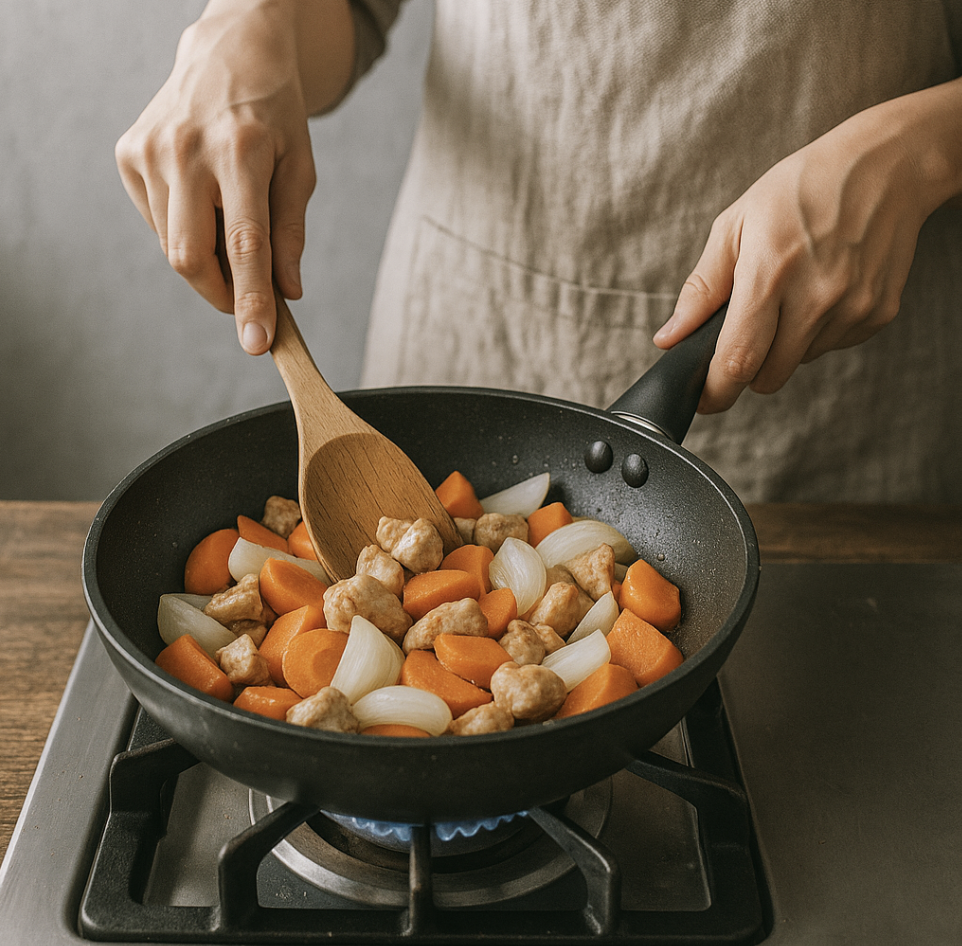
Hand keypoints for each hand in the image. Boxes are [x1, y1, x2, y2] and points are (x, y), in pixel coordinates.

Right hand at [115, 0, 352, 353]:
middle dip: (221, 293)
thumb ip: (292, 233)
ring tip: (228, 217)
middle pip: (191, 256)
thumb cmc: (273, 115)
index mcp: (241, 151)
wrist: (229, 52)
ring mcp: (150, 150)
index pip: (245, 244)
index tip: (257, 343)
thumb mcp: (300, 167)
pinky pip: (157, 224)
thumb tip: (288, 292)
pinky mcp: (128, 154)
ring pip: (172, 246)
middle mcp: (187, 149)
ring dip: (205, 258)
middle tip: (248, 300)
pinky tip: (202, 198)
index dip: (251, 300)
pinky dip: (184, 231)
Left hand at [654, 79, 961, 412]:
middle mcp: (816, 297)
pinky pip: (831, 347)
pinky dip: (817, 332)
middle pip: (767, 376)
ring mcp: (852, 308)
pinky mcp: (878, 313)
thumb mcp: (734, 226)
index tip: (704, 398)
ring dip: (783, 346)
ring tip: (790, 294)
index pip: (737, 360)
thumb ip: (701, 290)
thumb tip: (669, 338)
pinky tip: (821, 290)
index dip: (715, 391)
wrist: (886, 165)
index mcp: (770, 274)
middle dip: (747, 367)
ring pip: (798, 363)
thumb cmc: (802, 188)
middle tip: (745, 332)